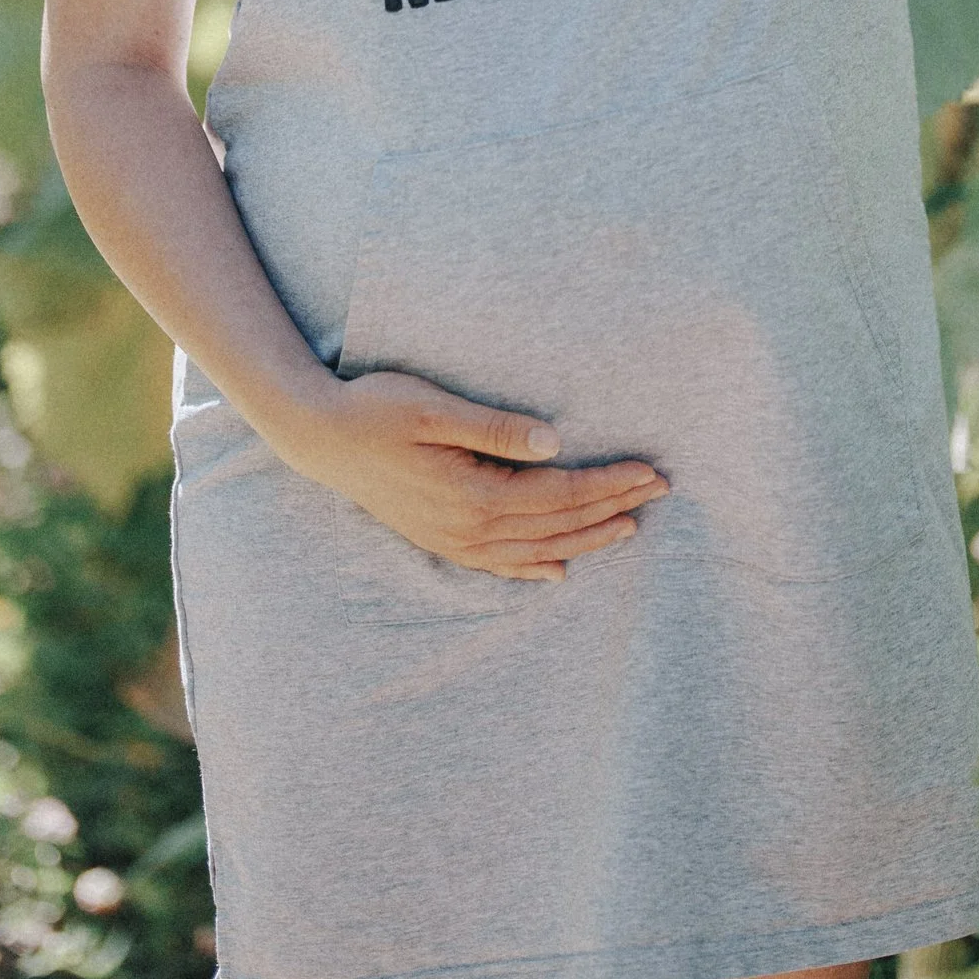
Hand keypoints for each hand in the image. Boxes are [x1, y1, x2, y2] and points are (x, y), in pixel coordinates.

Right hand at [282, 369, 666, 583]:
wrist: (318, 437)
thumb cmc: (376, 409)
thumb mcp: (435, 407)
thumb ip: (496, 428)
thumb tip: (556, 442)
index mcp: (473, 495)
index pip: (559, 495)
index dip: (609, 484)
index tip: (651, 470)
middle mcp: (467, 529)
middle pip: (556, 526)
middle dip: (612, 508)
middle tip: (660, 490)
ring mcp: (452, 540)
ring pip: (535, 550)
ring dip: (586, 539)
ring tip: (630, 527)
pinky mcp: (440, 539)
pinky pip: (498, 564)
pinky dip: (533, 569)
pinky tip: (557, 571)